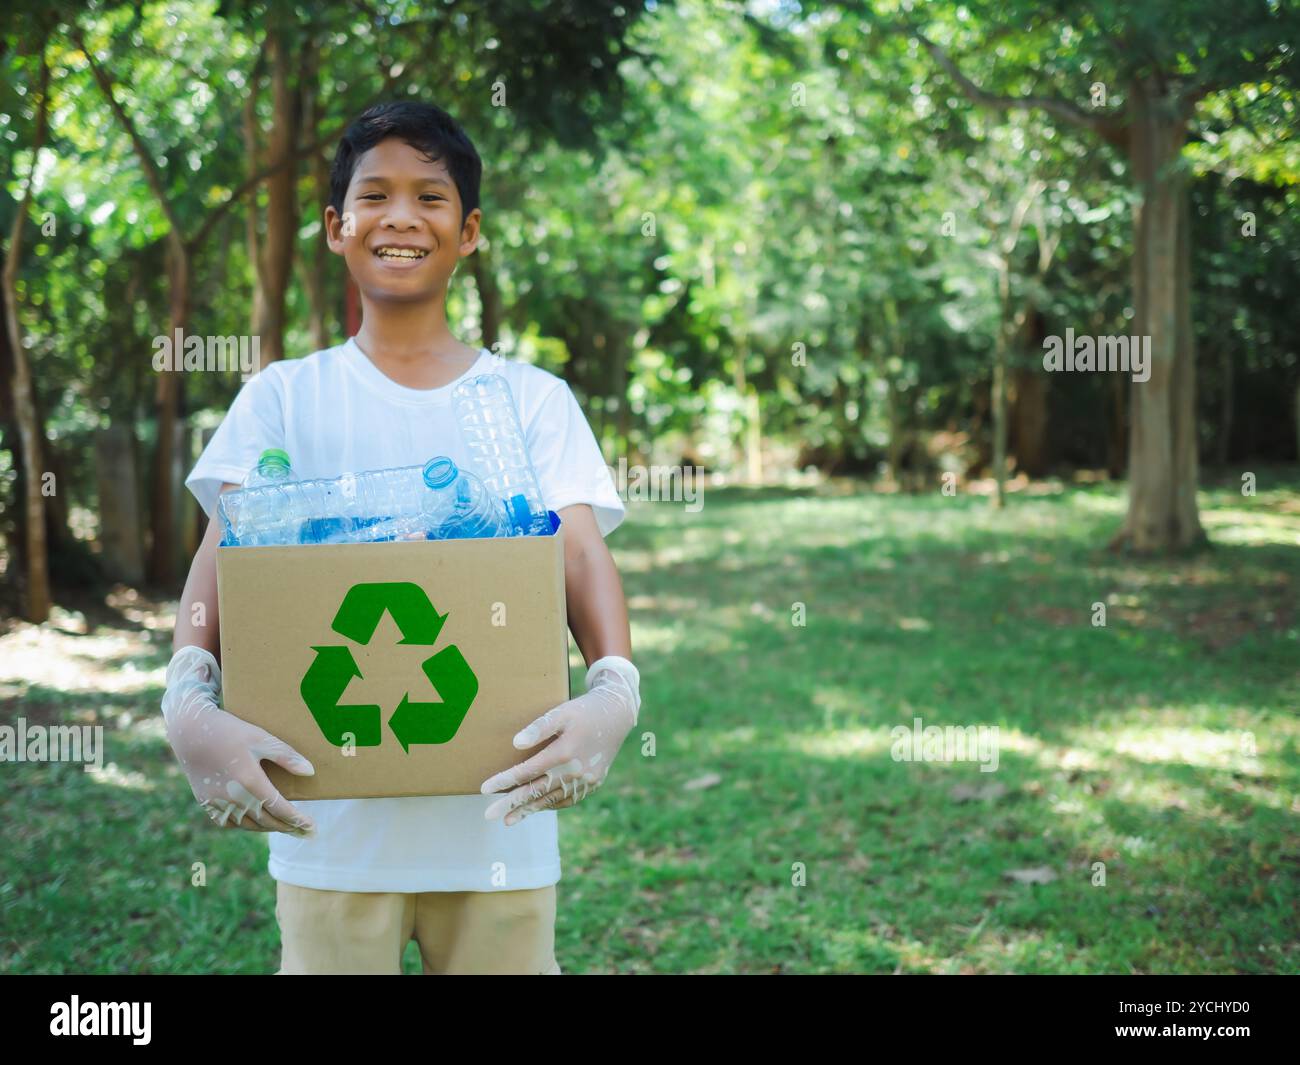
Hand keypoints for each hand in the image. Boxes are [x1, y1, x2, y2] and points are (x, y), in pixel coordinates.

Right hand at [162, 645, 317, 835]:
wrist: (190, 732)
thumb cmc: (230, 731)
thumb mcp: (261, 738)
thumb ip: (287, 756)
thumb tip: (310, 772)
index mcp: (250, 781)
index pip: (280, 809)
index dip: (297, 820)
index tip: (312, 827)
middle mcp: (234, 797)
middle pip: (267, 821)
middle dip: (289, 828)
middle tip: (306, 833)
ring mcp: (218, 802)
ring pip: (249, 825)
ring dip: (269, 828)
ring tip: (286, 828)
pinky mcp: (206, 803)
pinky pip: (229, 822)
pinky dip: (246, 825)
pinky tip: (256, 822)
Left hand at [481, 656, 640, 825]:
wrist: (618, 715)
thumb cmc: (584, 710)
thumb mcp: (561, 712)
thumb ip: (539, 728)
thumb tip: (516, 744)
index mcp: (565, 751)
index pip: (528, 771)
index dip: (505, 780)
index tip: (484, 789)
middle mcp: (576, 771)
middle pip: (538, 790)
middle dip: (512, 803)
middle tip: (489, 815)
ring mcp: (587, 780)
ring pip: (552, 799)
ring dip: (529, 810)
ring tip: (508, 820)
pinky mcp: (594, 784)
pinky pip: (568, 799)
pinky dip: (551, 805)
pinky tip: (537, 808)